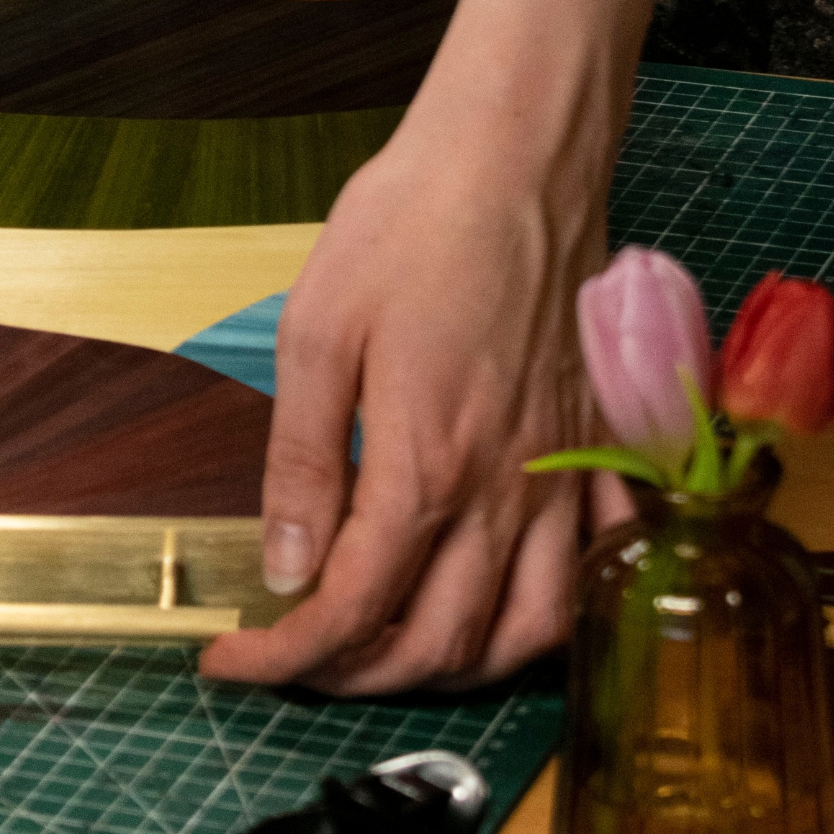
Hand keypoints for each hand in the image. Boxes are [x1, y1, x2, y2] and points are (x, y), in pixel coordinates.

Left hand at [201, 108, 629, 693]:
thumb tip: (283, 566)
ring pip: (529, 632)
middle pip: (439, 644)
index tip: (232, 661)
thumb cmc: (413, 224)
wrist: (518, 155)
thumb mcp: (317, 331)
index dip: (283, 656)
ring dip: (457, 671)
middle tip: (297, 662)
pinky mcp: (600, 446)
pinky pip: (601, 570)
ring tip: (392, 657)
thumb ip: (301, 461)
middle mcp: (506, 489)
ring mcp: (565, 472)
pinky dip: (556, 620)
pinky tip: (508, 610)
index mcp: (425, 463)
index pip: (351, 608)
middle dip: (357, 678)